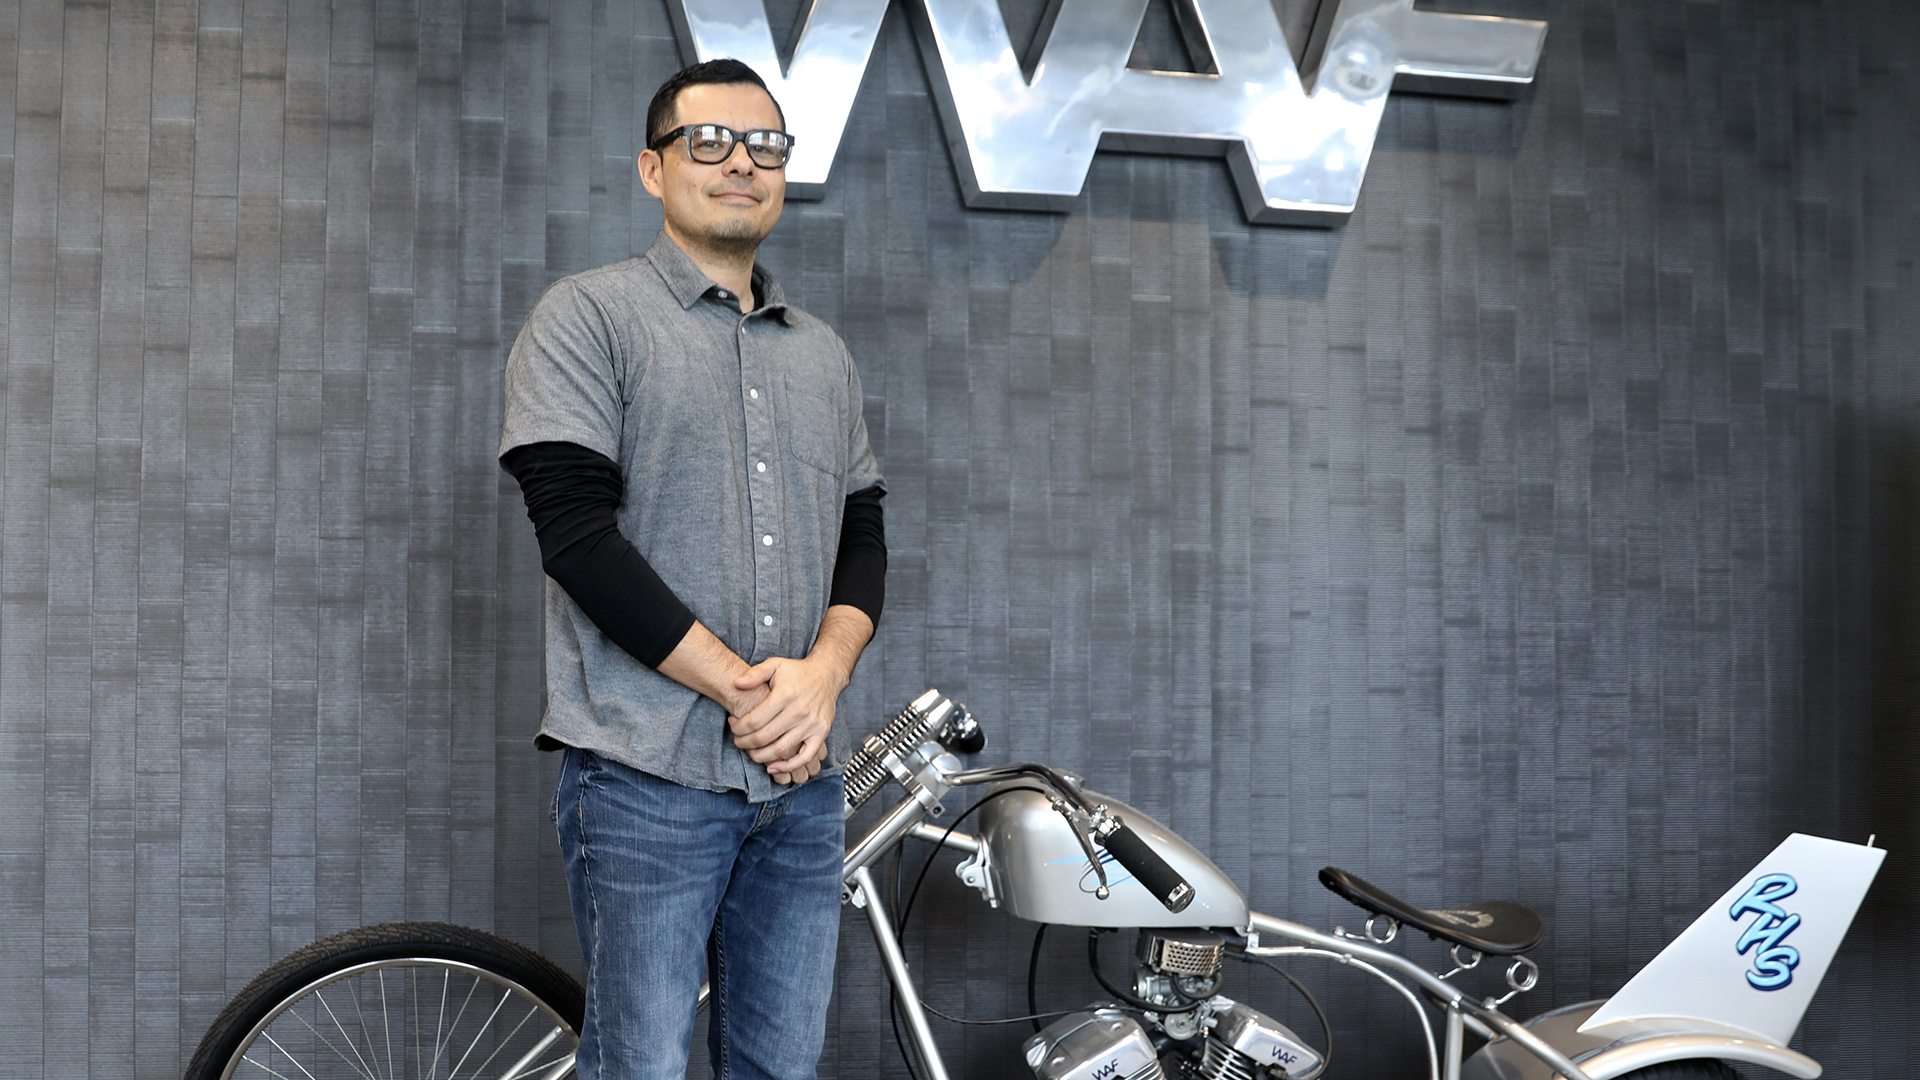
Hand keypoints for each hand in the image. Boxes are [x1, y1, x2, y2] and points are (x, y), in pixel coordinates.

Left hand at [728, 654, 847, 783]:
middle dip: (744, 743)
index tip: (733, 726)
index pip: (754, 720)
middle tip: (738, 741)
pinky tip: (773, 767)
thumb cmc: (797, 672)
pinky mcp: (821, 733)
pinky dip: (788, 766)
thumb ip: (755, 674)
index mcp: (785, 695)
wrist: (826, 675)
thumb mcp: (775, 665)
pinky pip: (804, 757)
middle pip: (764, 737)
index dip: (738, 728)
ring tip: (751, 752)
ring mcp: (811, 724)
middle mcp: (799, 711)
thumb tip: (737, 683)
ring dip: (760, 756)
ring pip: (780, 750)